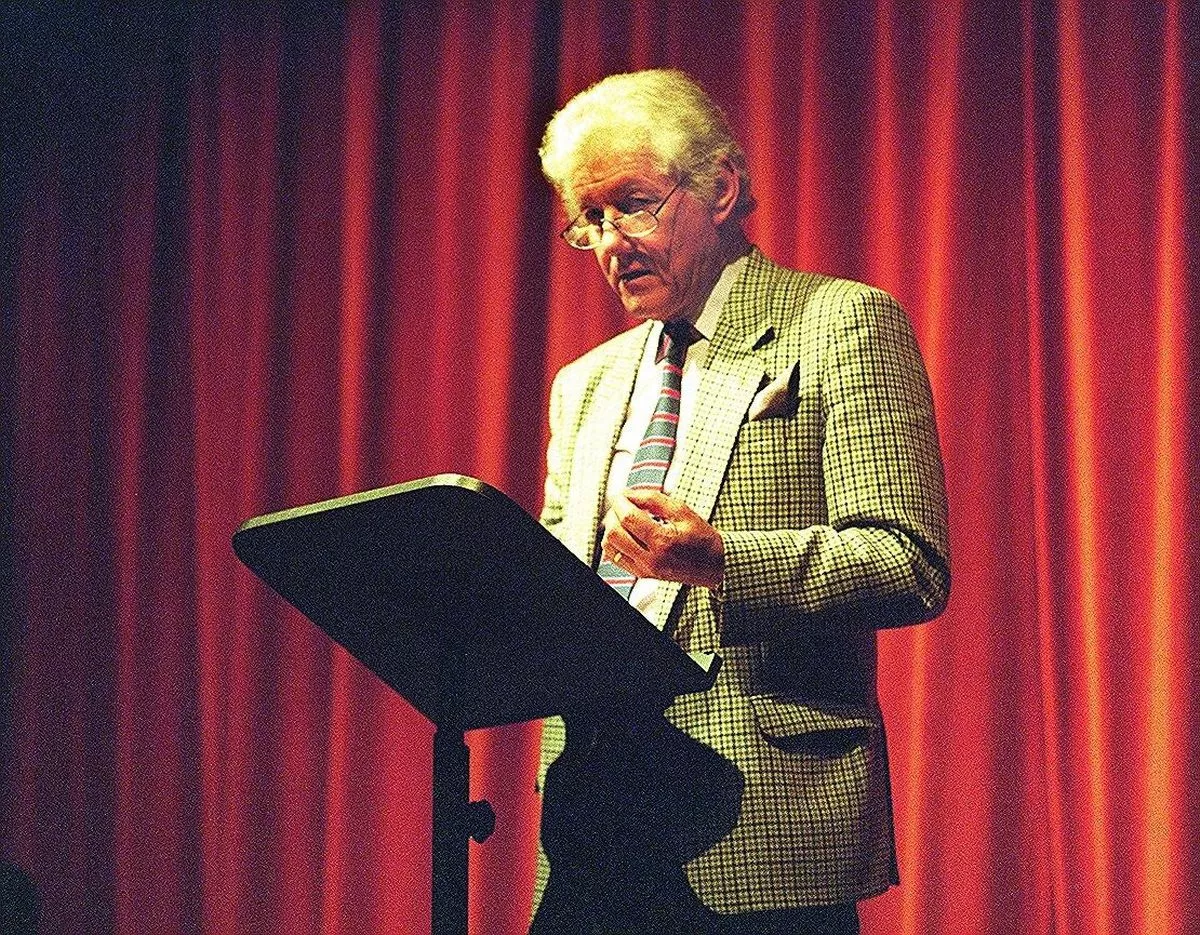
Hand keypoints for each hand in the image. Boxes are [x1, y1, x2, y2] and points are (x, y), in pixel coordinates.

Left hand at [601, 489, 724, 589]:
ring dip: (611, 528)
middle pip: (614, 533)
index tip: (622, 495)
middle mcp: (651, 559)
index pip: (629, 518)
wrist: (713, 565)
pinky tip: (623, 534)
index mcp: (663, 541)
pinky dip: (613, 543)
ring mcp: (644, 569)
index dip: (621, 502)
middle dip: (614, 514)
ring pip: (609, 547)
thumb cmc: (701, 538)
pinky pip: (614, 558)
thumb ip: (653, 499)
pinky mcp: (641, 574)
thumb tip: (629, 494)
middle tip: (622, 505)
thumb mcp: (682, 511)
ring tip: (623, 519)